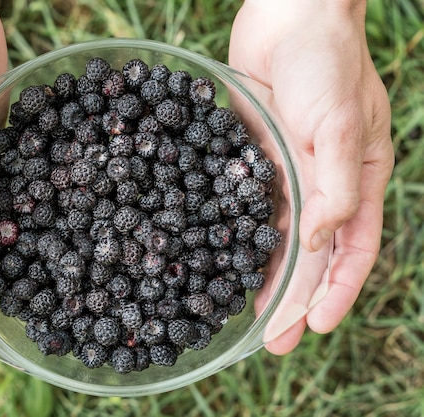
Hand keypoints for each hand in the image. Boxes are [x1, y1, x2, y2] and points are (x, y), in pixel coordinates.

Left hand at [229, 0, 393, 353]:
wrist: (287, 17)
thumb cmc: (327, 64)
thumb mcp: (339, 126)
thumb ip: (335, 186)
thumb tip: (319, 241)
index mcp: (353, 182)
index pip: (352, 250)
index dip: (337, 291)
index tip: (317, 328)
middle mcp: (317, 185)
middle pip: (308, 255)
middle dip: (294, 300)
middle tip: (274, 342)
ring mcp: (280, 174)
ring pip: (271, 239)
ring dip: (260, 278)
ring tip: (244, 318)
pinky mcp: (245, 159)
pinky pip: (237, 206)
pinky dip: (228, 235)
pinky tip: (211, 260)